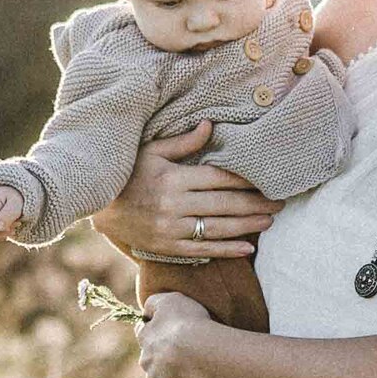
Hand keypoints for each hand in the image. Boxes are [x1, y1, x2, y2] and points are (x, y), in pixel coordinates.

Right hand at [95, 123, 274, 265]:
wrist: (96, 207)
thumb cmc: (126, 173)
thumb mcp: (150, 151)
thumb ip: (182, 142)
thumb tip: (211, 126)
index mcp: (174, 178)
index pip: (219, 178)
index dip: (246, 180)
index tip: (268, 179)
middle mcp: (175, 205)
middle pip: (225, 204)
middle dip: (256, 203)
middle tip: (281, 202)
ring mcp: (171, 229)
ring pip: (218, 228)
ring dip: (247, 226)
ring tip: (270, 220)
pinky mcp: (167, 248)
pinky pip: (202, 251)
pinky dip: (226, 250)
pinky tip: (247, 248)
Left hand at [138, 292, 218, 377]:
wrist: (199, 353)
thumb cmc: (188, 323)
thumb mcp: (170, 300)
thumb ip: (154, 303)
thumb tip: (145, 312)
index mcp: (145, 337)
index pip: (143, 332)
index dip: (155, 330)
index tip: (170, 332)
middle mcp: (145, 360)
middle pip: (150, 359)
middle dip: (162, 357)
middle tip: (185, 354)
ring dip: (171, 377)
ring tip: (194, 373)